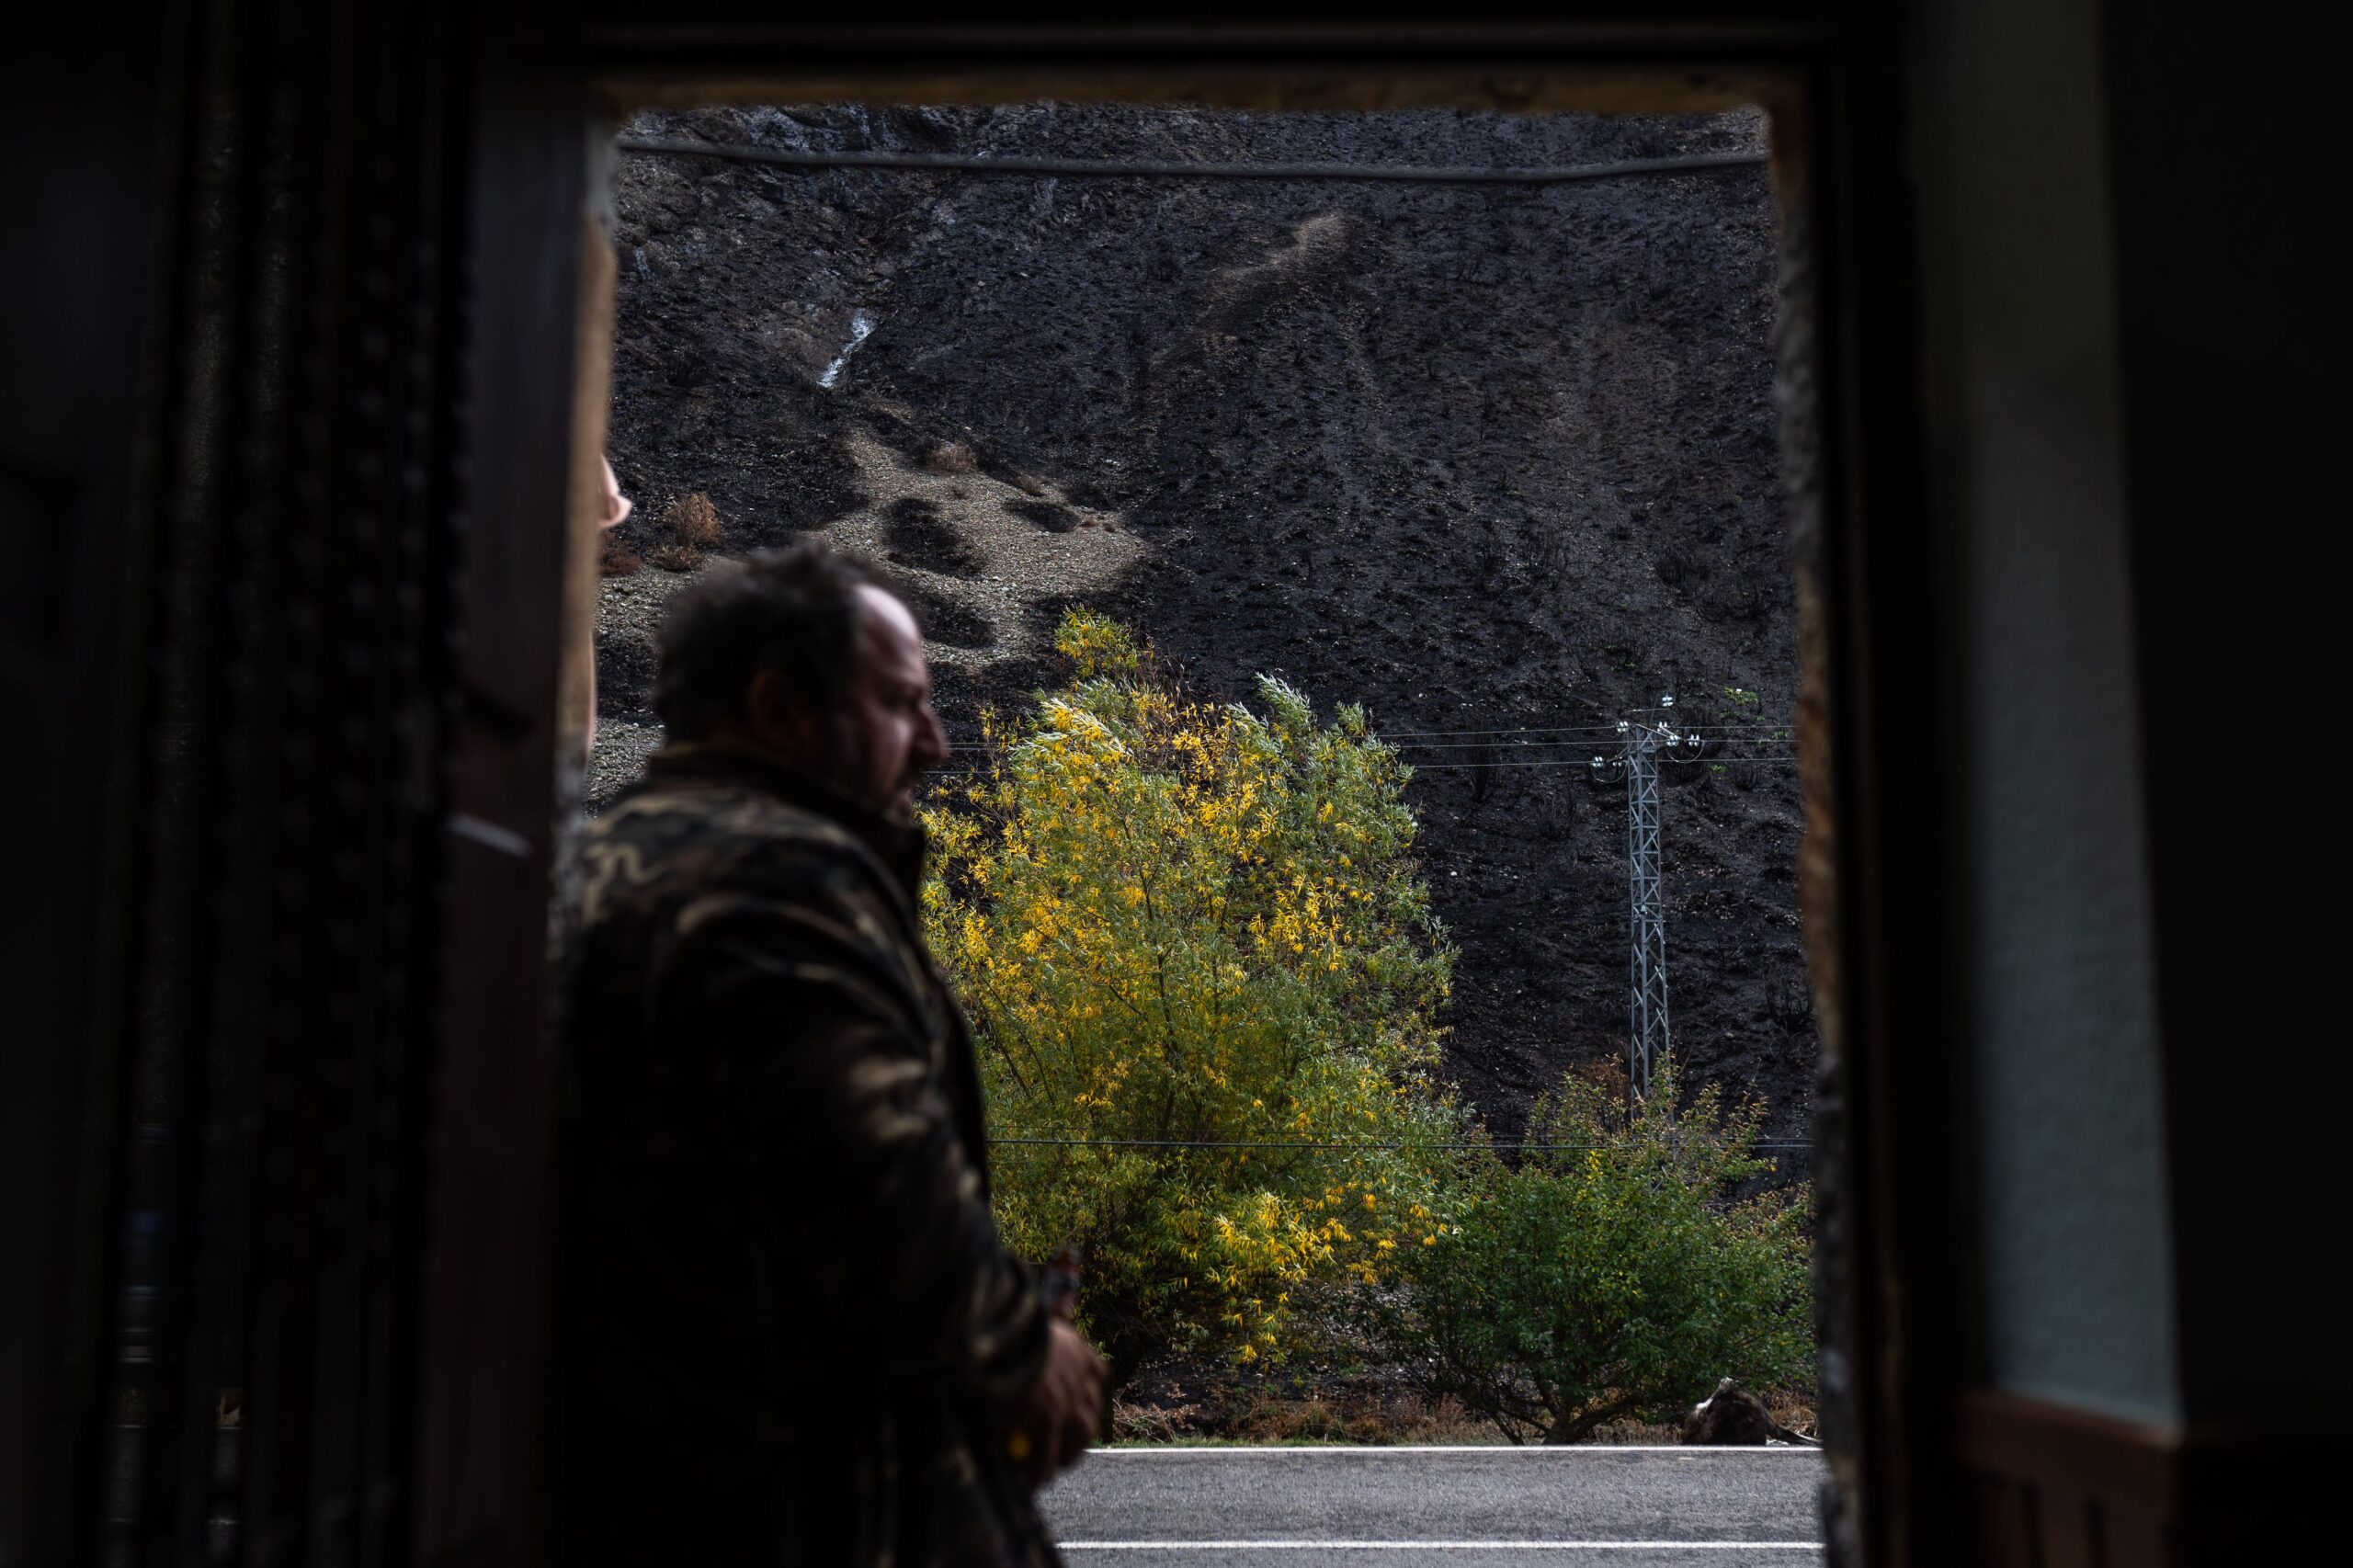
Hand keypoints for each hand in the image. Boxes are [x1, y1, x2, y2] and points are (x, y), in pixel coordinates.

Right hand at [1013, 1319, 1106, 1486]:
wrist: (999, 1331)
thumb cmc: (1002, 1325)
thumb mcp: (1023, 1325)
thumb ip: (1029, 1334)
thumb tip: (1014, 1329)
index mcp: (1074, 1347)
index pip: (1096, 1369)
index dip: (1091, 1387)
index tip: (1085, 1397)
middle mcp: (1078, 1373)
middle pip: (1092, 1408)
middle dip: (1085, 1429)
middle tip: (1072, 1444)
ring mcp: (1068, 1397)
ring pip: (1081, 1433)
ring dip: (1071, 1453)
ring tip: (1059, 1467)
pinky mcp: (1049, 1417)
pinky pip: (1048, 1453)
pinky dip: (1041, 1469)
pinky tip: (1033, 1481)